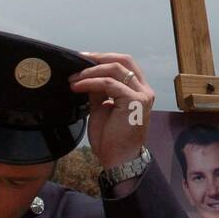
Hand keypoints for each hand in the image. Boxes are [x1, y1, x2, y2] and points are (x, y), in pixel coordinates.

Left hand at [68, 52, 153, 169]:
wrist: (119, 160)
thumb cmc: (111, 139)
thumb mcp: (101, 108)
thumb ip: (98, 91)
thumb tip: (87, 75)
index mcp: (138, 90)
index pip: (125, 64)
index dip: (104, 58)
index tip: (82, 59)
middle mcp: (144, 90)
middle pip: (124, 60)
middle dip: (99, 57)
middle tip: (79, 60)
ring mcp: (141, 95)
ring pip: (115, 69)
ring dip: (90, 71)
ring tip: (74, 78)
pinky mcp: (134, 101)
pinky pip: (109, 84)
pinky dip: (91, 82)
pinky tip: (78, 86)